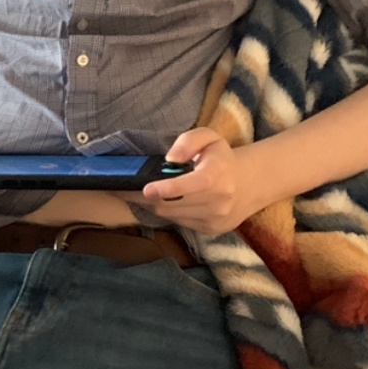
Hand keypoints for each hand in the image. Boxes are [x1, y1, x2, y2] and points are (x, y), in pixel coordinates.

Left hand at [118, 128, 264, 233]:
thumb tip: (170, 159)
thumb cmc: (222, 159)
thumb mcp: (210, 138)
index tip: (148, 188)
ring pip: (171, 215)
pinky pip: (177, 222)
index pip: (195, 185)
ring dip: (150, 204)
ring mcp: (213, 219)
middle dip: (144, 197)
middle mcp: (218, 201)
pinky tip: (158, 201)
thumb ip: (189, 141)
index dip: (170, 188)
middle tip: (120, 188)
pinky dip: (165, 211)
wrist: (247, 186)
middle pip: (173, 203)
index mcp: (218, 176)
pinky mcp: (208, 230)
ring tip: (133, 192)